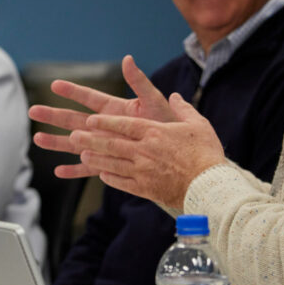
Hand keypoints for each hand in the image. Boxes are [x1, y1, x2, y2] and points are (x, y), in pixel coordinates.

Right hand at [28, 55, 174, 178]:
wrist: (176, 152)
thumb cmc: (168, 124)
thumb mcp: (154, 102)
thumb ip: (139, 82)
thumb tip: (128, 58)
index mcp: (114, 109)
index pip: (89, 98)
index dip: (72, 91)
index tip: (54, 84)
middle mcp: (104, 126)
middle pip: (74, 120)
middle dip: (53, 115)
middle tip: (33, 111)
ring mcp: (104, 145)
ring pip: (74, 144)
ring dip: (56, 142)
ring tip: (37, 138)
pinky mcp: (108, 163)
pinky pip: (88, 168)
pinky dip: (74, 171)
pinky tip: (59, 172)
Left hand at [69, 93, 225, 207]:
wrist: (210, 186)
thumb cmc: (206, 153)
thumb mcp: (197, 124)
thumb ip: (183, 108)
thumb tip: (175, 95)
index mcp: (154, 132)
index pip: (123, 124)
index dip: (104, 122)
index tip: (90, 120)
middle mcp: (143, 150)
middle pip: (110, 143)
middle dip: (90, 139)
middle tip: (73, 136)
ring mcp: (142, 171)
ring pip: (111, 163)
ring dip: (94, 159)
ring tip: (81, 155)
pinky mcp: (145, 188)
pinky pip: (122, 182)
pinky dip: (110, 178)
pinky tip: (102, 175)